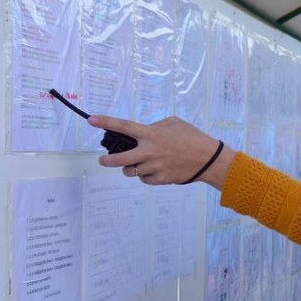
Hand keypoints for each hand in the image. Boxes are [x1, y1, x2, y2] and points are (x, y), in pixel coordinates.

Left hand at [89, 115, 234, 186]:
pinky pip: (144, 179)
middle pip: (119, 159)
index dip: (106, 122)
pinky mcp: (160, 179)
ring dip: (130, 168)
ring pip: (131, 171)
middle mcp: (149, 151)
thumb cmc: (192, 138)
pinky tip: (154, 170)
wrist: (209, 159)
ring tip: (137, 164)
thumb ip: (154, 126)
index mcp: (151, 134)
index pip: (124, 127)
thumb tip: (142, 133)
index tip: (91, 120)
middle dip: (107, 161)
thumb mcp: (173, 123)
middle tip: (103, 160)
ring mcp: (154, 167)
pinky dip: (145, 175)